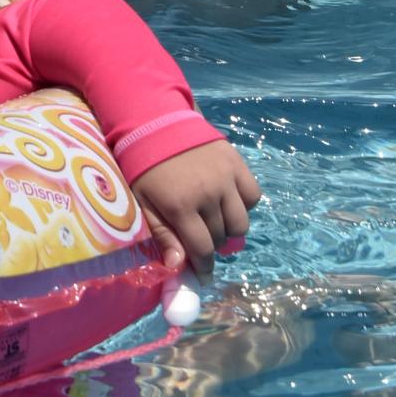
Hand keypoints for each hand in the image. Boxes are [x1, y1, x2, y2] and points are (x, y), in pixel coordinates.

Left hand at [133, 141, 260, 276]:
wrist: (155, 122)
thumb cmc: (145, 166)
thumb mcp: (143, 202)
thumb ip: (162, 235)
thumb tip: (179, 267)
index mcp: (181, 205)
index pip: (203, 250)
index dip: (204, 267)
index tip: (203, 274)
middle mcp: (208, 193)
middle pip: (222, 238)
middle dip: (212, 246)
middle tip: (202, 239)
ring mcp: (225, 177)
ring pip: (241, 222)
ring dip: (229, 230)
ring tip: (215, 222)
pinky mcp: (236, 162)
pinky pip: (253, 195)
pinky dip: (244, 204)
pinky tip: (227, 200)